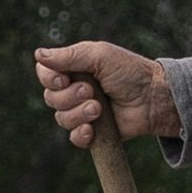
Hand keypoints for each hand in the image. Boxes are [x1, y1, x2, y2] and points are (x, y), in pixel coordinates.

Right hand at [32, 41, 179, 149]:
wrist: (154, 98)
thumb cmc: (130, 72)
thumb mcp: (100, 56)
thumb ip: (69, 55)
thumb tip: (37, 54)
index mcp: (74, 68)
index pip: (45, 74)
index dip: (49, 79)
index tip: (63, 79)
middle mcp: (75, 89)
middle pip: (51, 98)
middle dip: (70, 96)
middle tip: (93, 92)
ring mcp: (83, 111)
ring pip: (61, 118)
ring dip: (79, 113)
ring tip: (100, 109)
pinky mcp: (93, 131)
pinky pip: (74, 138)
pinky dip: (80, 134)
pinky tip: (92, 129)